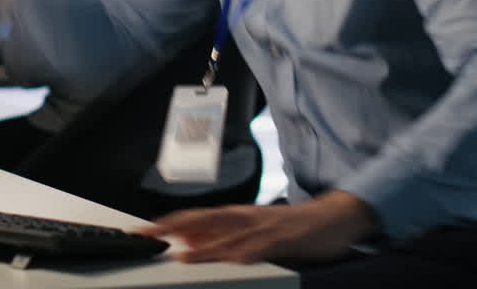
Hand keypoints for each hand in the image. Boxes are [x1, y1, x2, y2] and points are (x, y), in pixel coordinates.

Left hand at [137, 191, 377, 264]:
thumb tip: (189, 244)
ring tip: (179, 256)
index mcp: (235, 216)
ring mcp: (262, 228)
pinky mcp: (282, 240)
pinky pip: (258, 248)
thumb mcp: (250, 231)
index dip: (168, 223)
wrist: (332, 218)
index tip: (143, 231)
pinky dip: (241, 254)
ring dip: (202, 247)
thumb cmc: (289, 229)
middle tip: (147, 235)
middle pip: (202, 221)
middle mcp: (243, 218)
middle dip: (172, 228)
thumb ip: (220, 237)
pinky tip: (229, 260)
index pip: (194, 217)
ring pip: (226, 237)